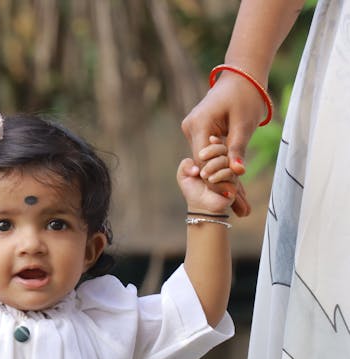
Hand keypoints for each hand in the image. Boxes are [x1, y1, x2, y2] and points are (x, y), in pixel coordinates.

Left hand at [177, 137, 236, 214]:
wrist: (201, 206)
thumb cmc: (192, 190)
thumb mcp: (183, 176)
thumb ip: (185, 165)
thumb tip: (197, 166)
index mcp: (212, 159)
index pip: (216, 145)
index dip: (214, 141)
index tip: (210, 138)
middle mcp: (222, 163)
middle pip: (223, 148)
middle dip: (213, 151)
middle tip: (201, 157)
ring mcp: (229, 172)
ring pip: (226, 160)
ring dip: (214, 165)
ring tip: (204, 175)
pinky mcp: (234, 182)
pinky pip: (229, 173)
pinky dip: (219, 175)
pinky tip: (211, 180)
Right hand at [181, 72, 264, 216]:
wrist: (242, 75)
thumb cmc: (245, 95)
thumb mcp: (244, 124)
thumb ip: (237, 149)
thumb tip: (237, 173)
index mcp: (198, 125)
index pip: (203, 161)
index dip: (216, 180)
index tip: (230, 199)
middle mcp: (190, 128)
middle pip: (203, 163)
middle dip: (220, 185)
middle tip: (240, 208)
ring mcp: (192, 129)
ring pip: (206, 160)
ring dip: (222, 178)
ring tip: (240, 204)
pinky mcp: (199, 131)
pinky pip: (209, 153)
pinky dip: (221, 166)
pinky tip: (234, 186)